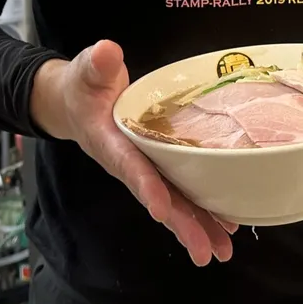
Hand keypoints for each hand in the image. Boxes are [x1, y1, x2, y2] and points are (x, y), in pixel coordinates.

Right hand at [30, 40, 234, 266]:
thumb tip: (107, 52)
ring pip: (173, 202)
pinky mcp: (157, 167)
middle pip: (158, 197)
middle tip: (205, 251)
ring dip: (197, 226)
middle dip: (182, 224)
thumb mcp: (89, 70)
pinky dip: (201, 211)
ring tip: (222, 250)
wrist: (77, 103)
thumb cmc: (85, 86)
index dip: (146, 186)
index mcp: (110, 141)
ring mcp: (145, 168)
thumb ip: (97, 64)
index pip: (129, 166)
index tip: (162, 209)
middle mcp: (129, 163)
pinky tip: (225, 226)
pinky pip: (181, 193)